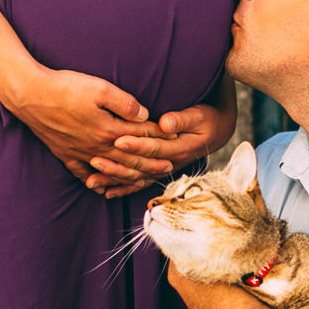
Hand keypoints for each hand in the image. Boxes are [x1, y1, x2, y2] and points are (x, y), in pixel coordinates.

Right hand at [6, 67, 173, 188]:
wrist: (29, 95)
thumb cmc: (65, 87)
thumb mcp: (99, 88)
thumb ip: (124, 103)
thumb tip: (145, 115)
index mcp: (108, 130)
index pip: (140, 136)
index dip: (159, 136)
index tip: (175, 138)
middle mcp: (96, 146)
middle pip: (129, 159)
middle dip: (151, 163)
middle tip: (169, 168)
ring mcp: (80, 153)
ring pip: (110, 170)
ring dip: (129, 176)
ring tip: (143, 180)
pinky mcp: (64, 153)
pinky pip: (83, 173)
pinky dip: (95, 182)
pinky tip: (101, 188)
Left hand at [86, 76, 237, 198]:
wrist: (216, 132)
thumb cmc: (207, 119)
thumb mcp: (199, 115)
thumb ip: (181, 119)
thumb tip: (165, 123)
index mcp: (180, 148)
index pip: (154, 148)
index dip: (137, 145)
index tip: (118, 141)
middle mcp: (170, 163)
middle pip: (140, 167)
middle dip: (117, 165)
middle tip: (95, 160)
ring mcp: (164, 170)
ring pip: (136, 179)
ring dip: (114, 181)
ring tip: (92, 182)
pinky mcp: (159, 172)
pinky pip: (139, 184)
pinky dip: (123, 189)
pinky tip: (106, 193)